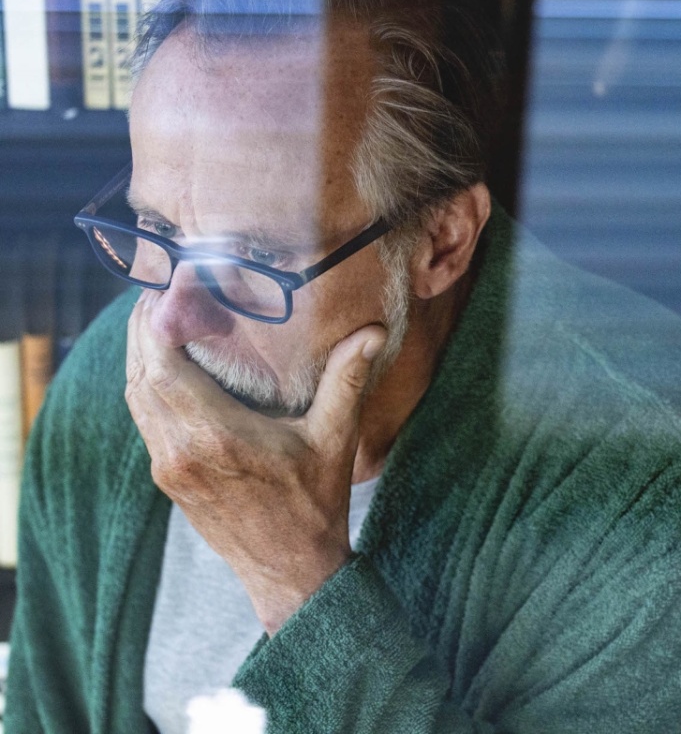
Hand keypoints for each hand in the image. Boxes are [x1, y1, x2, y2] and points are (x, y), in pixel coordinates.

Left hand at [125, 291, 386, 634]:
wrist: (291, 570)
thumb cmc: (315, 504)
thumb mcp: (336, 438)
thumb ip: (348, 379)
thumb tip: (373, 332)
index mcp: (216, 435)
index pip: (164, 361)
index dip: (161, 317)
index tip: (178, 282)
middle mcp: (180, 449)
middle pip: (141, 370)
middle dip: (147, 324)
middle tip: (168, 286)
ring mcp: (168, 465)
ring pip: (135, 393)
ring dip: (143, 352)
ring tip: (163, 315)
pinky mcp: (168, 476)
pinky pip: (143, 416)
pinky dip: (148, 381)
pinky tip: (168, 363)